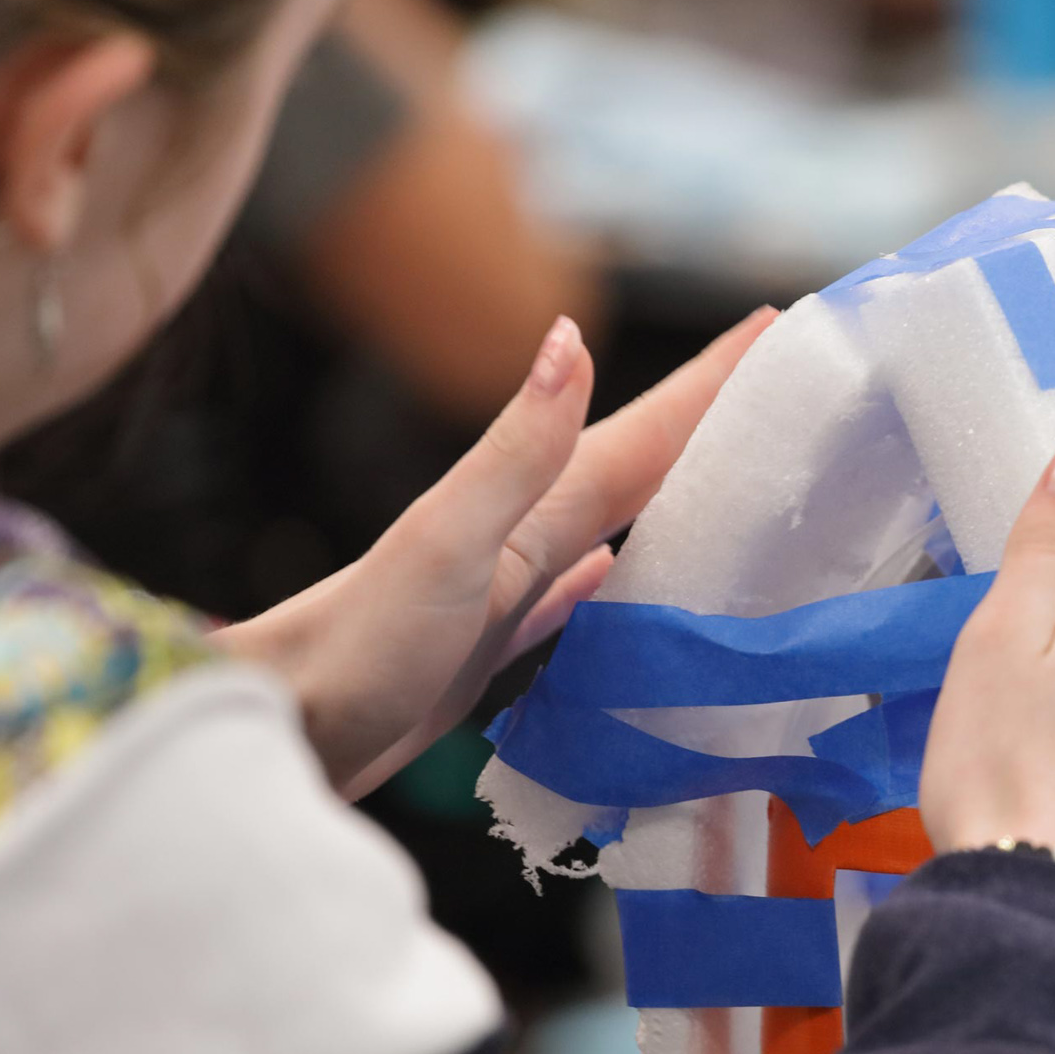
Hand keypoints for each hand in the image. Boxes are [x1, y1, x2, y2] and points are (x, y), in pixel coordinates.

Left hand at [217, 308, 771, 798]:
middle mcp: (525, 535)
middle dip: (712, 414)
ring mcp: (506, 588)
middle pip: (643, 459)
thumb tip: (569, 336)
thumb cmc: (353, 651)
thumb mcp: (444, 543)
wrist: (267, 732)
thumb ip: (512, 451)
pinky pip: (577, 595)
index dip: (712, 377)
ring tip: (734, 458)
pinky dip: (615, 573)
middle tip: (787, 375)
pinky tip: (625, 569)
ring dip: (675, 483)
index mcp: (531, 507)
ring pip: (619, 518)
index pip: (645, 429)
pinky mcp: (487, 647)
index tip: (782, 321)